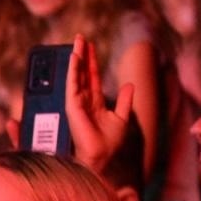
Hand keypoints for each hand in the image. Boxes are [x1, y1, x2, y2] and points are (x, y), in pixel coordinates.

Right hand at [65, 32, 134, 175]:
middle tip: (80, 37)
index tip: (89, 46)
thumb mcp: (122, 120)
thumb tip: (129, 85)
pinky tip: (75, 59)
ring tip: (77, 43)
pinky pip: (72, 88)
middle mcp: (83, 105)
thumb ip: (124, 102)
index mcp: (94, 106)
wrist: (105, 163)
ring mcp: (76, 108)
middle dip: (82, 56)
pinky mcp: (73, 112)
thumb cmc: (111, 147)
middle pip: (82, 76)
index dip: (90, 63)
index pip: (91, 80)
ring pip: (75, 79)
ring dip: (76, 60)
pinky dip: (72, 73)